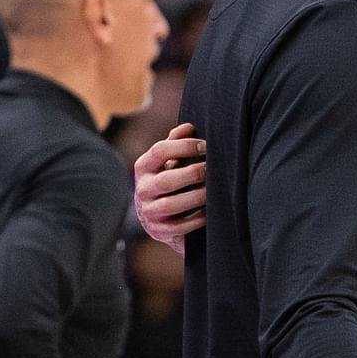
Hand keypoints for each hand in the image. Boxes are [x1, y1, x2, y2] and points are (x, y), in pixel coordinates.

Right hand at [133, 123, 207, 254]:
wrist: (160, 220)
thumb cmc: (170, 182)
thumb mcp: (168, 162)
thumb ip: (176, 144)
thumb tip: (189, 127)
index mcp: (143, 167)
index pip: (159, 151)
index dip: (184, 146)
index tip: (206, 146)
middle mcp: (142, 189)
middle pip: (166, 180)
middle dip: (194, 174)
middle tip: (213, 170)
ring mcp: (149, 212)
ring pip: (171, 205)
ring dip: (197, 197)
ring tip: (214, 190)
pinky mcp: (159, 231)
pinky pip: (180, 226)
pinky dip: (198, 219)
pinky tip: (210, 211)